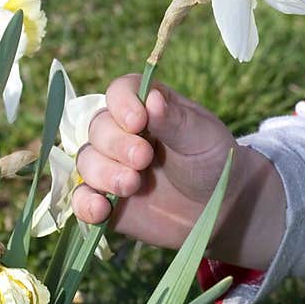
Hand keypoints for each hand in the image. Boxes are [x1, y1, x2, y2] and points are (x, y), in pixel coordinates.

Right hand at [73, 74, 284, 267]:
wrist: (223, 207)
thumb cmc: (213, 161)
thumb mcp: (202, 137)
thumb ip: (175, 120)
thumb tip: (151, 98)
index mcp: (146, 108)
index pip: (120, 92)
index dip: (122, 104)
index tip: (138, 121)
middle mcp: (122, 134)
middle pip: (98, 128)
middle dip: (116, 144)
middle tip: (143, 159)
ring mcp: (112, 167)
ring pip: (86, 162)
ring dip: (103, 173)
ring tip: (132, 185)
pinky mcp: (107, 202)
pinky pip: (81, 200)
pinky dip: (84, 204)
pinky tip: (101, 210)